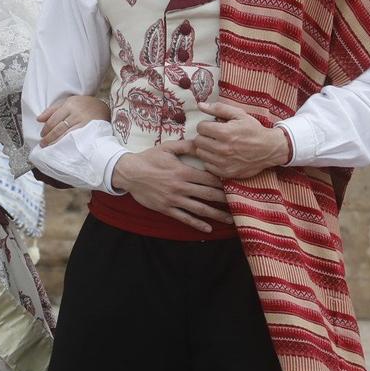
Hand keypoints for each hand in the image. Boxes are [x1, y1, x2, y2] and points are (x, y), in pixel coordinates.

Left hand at [37, 94, 109, 145]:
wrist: (103, 108)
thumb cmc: (82, 105)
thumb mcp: (68, 102)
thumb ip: (53, 110)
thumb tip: (39, 119)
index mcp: (70, 104)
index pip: (54, 118)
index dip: (46, 128)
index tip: (42, 135)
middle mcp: (76, 112)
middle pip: (59, 127)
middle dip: (49, 137)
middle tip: (43, 143)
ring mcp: (84, 122)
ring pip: (66, 134)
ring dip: (56, 142)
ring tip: (49, 147)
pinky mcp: (89, 130)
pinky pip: (76, 138)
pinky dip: (67, 143)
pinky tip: (61, 147)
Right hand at [110, 139, 230, 232]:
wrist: (129, 173)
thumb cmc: (149, 158)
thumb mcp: (167, 148)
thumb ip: (186, 146)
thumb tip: (202, 141)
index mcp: (183, 172)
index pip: (209, 178)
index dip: (224, 182)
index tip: (236, 184)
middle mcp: (181, 187)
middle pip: (208, 195)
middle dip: (225, 200)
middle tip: (240, 204)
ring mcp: (174, 199)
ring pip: (199, 209)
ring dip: (216, 215)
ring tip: (230, 220)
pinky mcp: (166, 208)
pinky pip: (185, 218)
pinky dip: (197, 224)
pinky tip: (208, 228)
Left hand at [191, 100, 292, 179]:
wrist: (269, 149)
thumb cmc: (253, 130)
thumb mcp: (239, 114)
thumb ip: (218, 108)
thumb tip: (200, 105)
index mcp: (224, 132)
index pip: (200, 127)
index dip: (206, 125)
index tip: (213, 126)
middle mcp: (222, 148)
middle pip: (198, 141)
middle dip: (204, 136)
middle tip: (215, 136)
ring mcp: (222, 162)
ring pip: (200, 153)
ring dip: (206, 148)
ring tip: (217, 145)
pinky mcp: (225, 172)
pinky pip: (207, 165)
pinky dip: (210, 160)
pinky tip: (220, 155)